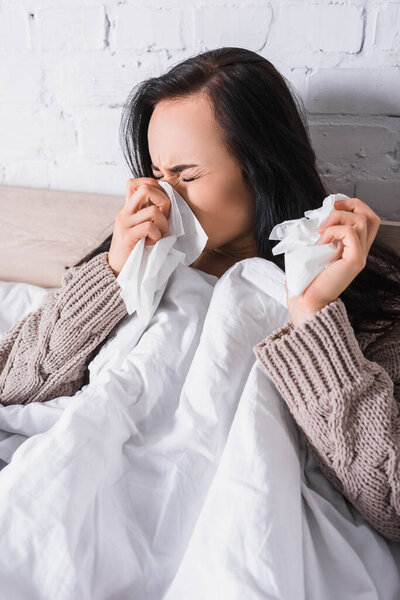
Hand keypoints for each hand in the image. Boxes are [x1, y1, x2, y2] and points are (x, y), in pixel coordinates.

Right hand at [107, 178, 170, 276]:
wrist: (117, 270)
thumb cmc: (134, 249)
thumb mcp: (139, 227)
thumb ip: (147, 214)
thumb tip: (166, 202)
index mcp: (128, 208)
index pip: (135, 182)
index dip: (153, 185)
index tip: (161, 202)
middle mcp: (124, 212)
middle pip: (146, 189)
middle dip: (163, 201)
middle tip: (164, 217)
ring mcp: (125, 224)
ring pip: (153, 211)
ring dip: (163, 225)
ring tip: (158, 235)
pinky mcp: (127, 237)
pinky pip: (149, 227)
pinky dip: (156, 236)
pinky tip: (151, 243)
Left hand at [287, 197, 380, 327]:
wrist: (305, 299)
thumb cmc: (306, 278)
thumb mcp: (314, 250)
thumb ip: (322, 234)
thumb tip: (317, 217)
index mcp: (352, 249)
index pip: (367, 220)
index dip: (353, 206)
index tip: (333, 205)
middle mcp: (360, 251)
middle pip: (371, 217)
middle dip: (352, 204)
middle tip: (331, 207)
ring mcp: (359, 256)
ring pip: (361, 221)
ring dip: (337, 218)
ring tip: (321, 231)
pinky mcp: (355, 260)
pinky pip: (350, 233)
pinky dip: (333, 231)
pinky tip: (321, 243)